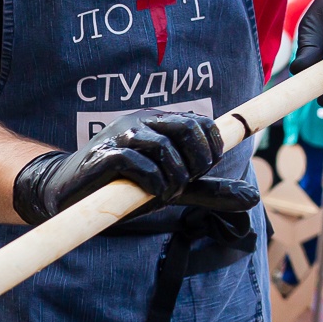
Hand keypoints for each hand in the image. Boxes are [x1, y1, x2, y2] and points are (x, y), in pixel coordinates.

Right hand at [12, 110, 260, 225]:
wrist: (69, 193)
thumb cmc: (123, 187)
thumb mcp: (172, 187)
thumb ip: (207, 190)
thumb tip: (253, 199)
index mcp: (159, 122)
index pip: (201, 124)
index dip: (210, 150)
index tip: (198, 173)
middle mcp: (141, 122)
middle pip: (188, 129)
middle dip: (197, 162)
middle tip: (185, 183)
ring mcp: (121, 136)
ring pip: (165, 148)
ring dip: (174, 178)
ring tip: (164, 193)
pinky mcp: (105, 155)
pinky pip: (139, 164)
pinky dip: (152, 183)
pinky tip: (149, 195)